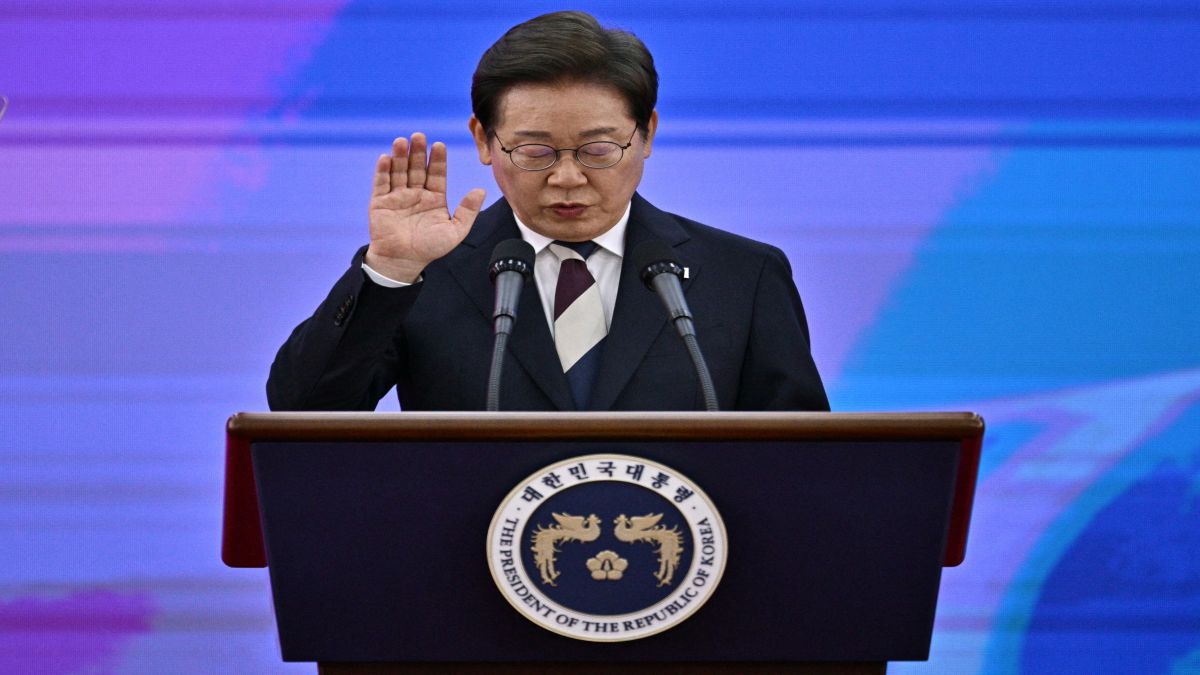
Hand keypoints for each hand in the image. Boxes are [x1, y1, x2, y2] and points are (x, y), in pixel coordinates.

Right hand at [365, 133, 486, 282]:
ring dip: (400, 156)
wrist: (403, 261)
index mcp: (434, 197)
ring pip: (399, 171)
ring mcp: (397, 196)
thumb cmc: (430, 248)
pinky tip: (386, 158)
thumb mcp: (455, 231)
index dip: (437, 160)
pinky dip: (383, 171)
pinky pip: (381, 183)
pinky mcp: (380, 202)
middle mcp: (416, 193)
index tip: (439, 145)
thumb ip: (467, 211)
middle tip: (419, 136)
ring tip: (402, 141)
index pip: (436, 174)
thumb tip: (480, 190)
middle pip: (417, 168)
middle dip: (418, 152)